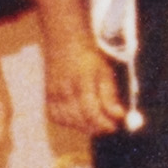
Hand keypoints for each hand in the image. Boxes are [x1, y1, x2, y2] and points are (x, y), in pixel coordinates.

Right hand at [43, 23, 130, 145]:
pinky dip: (69, 121)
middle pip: (80, 120)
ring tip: (95, 120)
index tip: (114, 126)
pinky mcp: (47, 96)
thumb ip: (110, 95)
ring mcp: (53, 93)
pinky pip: (57, 117)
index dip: (104, 124)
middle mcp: (65, 89)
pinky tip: (79, 116)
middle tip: (108, 125)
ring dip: (84, 126)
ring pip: (69, 121)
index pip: (91, 112)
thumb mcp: (104, 72)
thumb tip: (119, 116)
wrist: (64, 41)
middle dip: (97, 127)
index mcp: (82, 81)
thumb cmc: (87, 56)